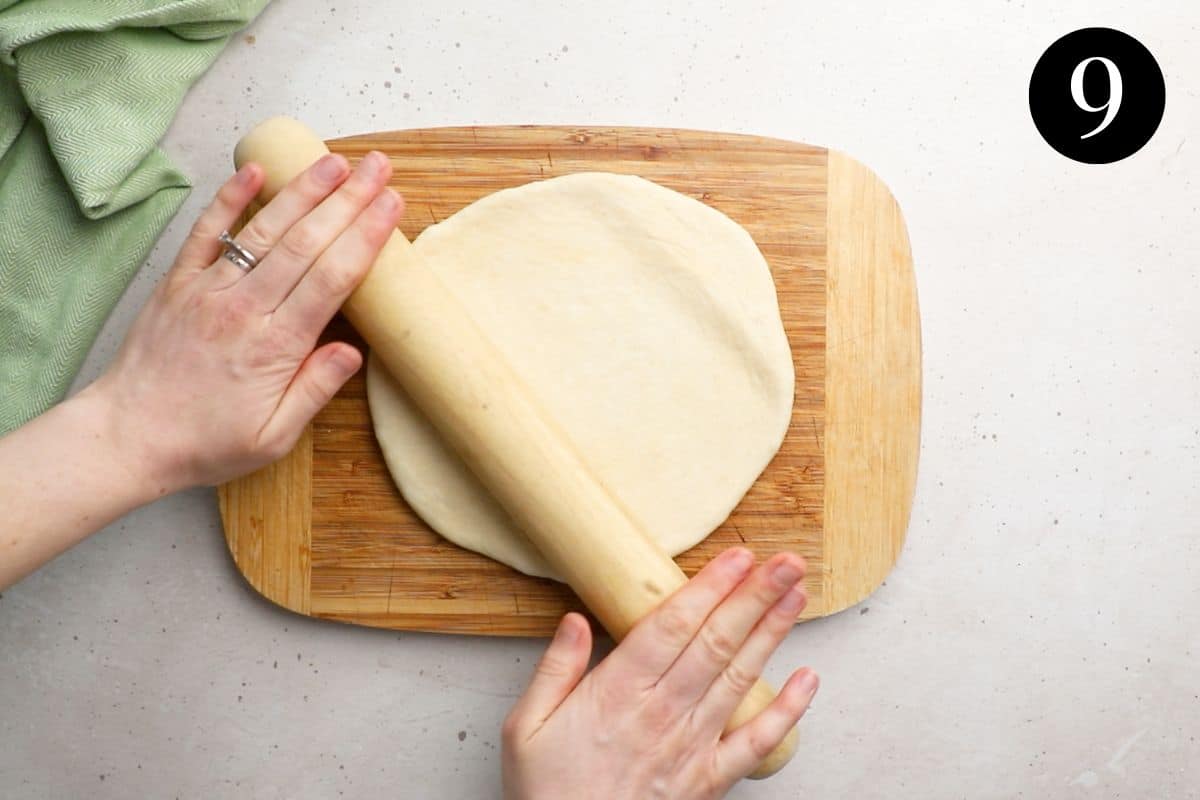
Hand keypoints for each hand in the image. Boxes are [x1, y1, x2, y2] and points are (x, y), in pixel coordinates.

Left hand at [88, 150, 403, 491]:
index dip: (366, 235)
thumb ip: (315, 390)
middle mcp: (244, 308)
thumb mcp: (274, 437)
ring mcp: (209, 290)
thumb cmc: (205, 443)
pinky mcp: (179, 283)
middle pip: (307, 241)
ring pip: (264, 229)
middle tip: (378, 168)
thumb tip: (354, 352)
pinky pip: (206, 232)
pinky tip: (255, 170)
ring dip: (303, 191)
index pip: (333, 277)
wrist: (126, 438)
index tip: (392, 205)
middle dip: (347, 200)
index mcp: (276, 346)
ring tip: (336, 161)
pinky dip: (229, 198)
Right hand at [502, 548, 817, 799]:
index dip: (709, 588)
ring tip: (796, 595)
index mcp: (617, 693)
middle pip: (716, 643)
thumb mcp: (525, 727)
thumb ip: (555, 669)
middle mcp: (662, 714)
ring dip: (771, 633)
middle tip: (786, 562)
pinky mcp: (709, 780)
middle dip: (755, 597)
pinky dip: (787, 711)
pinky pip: (756, 742)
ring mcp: (691, 747)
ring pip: (739, 678)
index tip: (737, 557)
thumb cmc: (547, 792)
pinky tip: (809, 679)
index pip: (673, 626)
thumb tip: (575, 619)